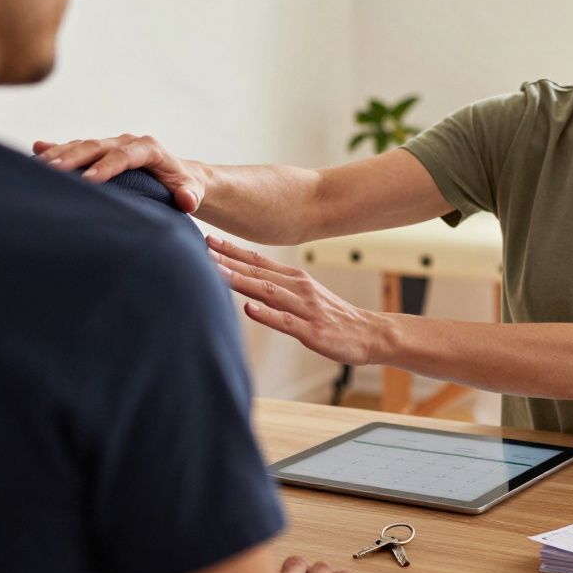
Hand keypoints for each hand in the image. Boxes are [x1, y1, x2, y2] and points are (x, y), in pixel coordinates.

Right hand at [32, 134, 204, 213]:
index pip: (124, 155)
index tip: (89, 181)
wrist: (179, 176)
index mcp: (149, 148)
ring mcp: (110, 145)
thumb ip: (190, 195)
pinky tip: (33, 152)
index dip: (107, 167)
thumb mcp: (192, 191)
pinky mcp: (98, 152)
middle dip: (74, 158)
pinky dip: (56, 150)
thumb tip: (186, 201)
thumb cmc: (185, 186)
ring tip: (37, 167)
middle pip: (96, 146)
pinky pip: (75, 149)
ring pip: (82, 146)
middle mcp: (126, 142)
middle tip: (51, 172)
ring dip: (59, 155)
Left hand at [207, 235, 382, 366]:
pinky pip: (286, 322)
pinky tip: (250, 309)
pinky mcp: (313, 331)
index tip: (209, 239)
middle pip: (258, 272)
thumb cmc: (334, 316)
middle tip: (203, 248)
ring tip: (218, 273)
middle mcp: (299, 289)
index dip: (233, 250)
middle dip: (229, 260)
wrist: (369, 333)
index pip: (259, 260)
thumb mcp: (305, 295)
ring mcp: (306, 309)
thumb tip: (246, 280)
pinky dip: (267, 314)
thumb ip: (277, 288)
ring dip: (242, 282)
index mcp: (296, 279)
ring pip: (269, 293)